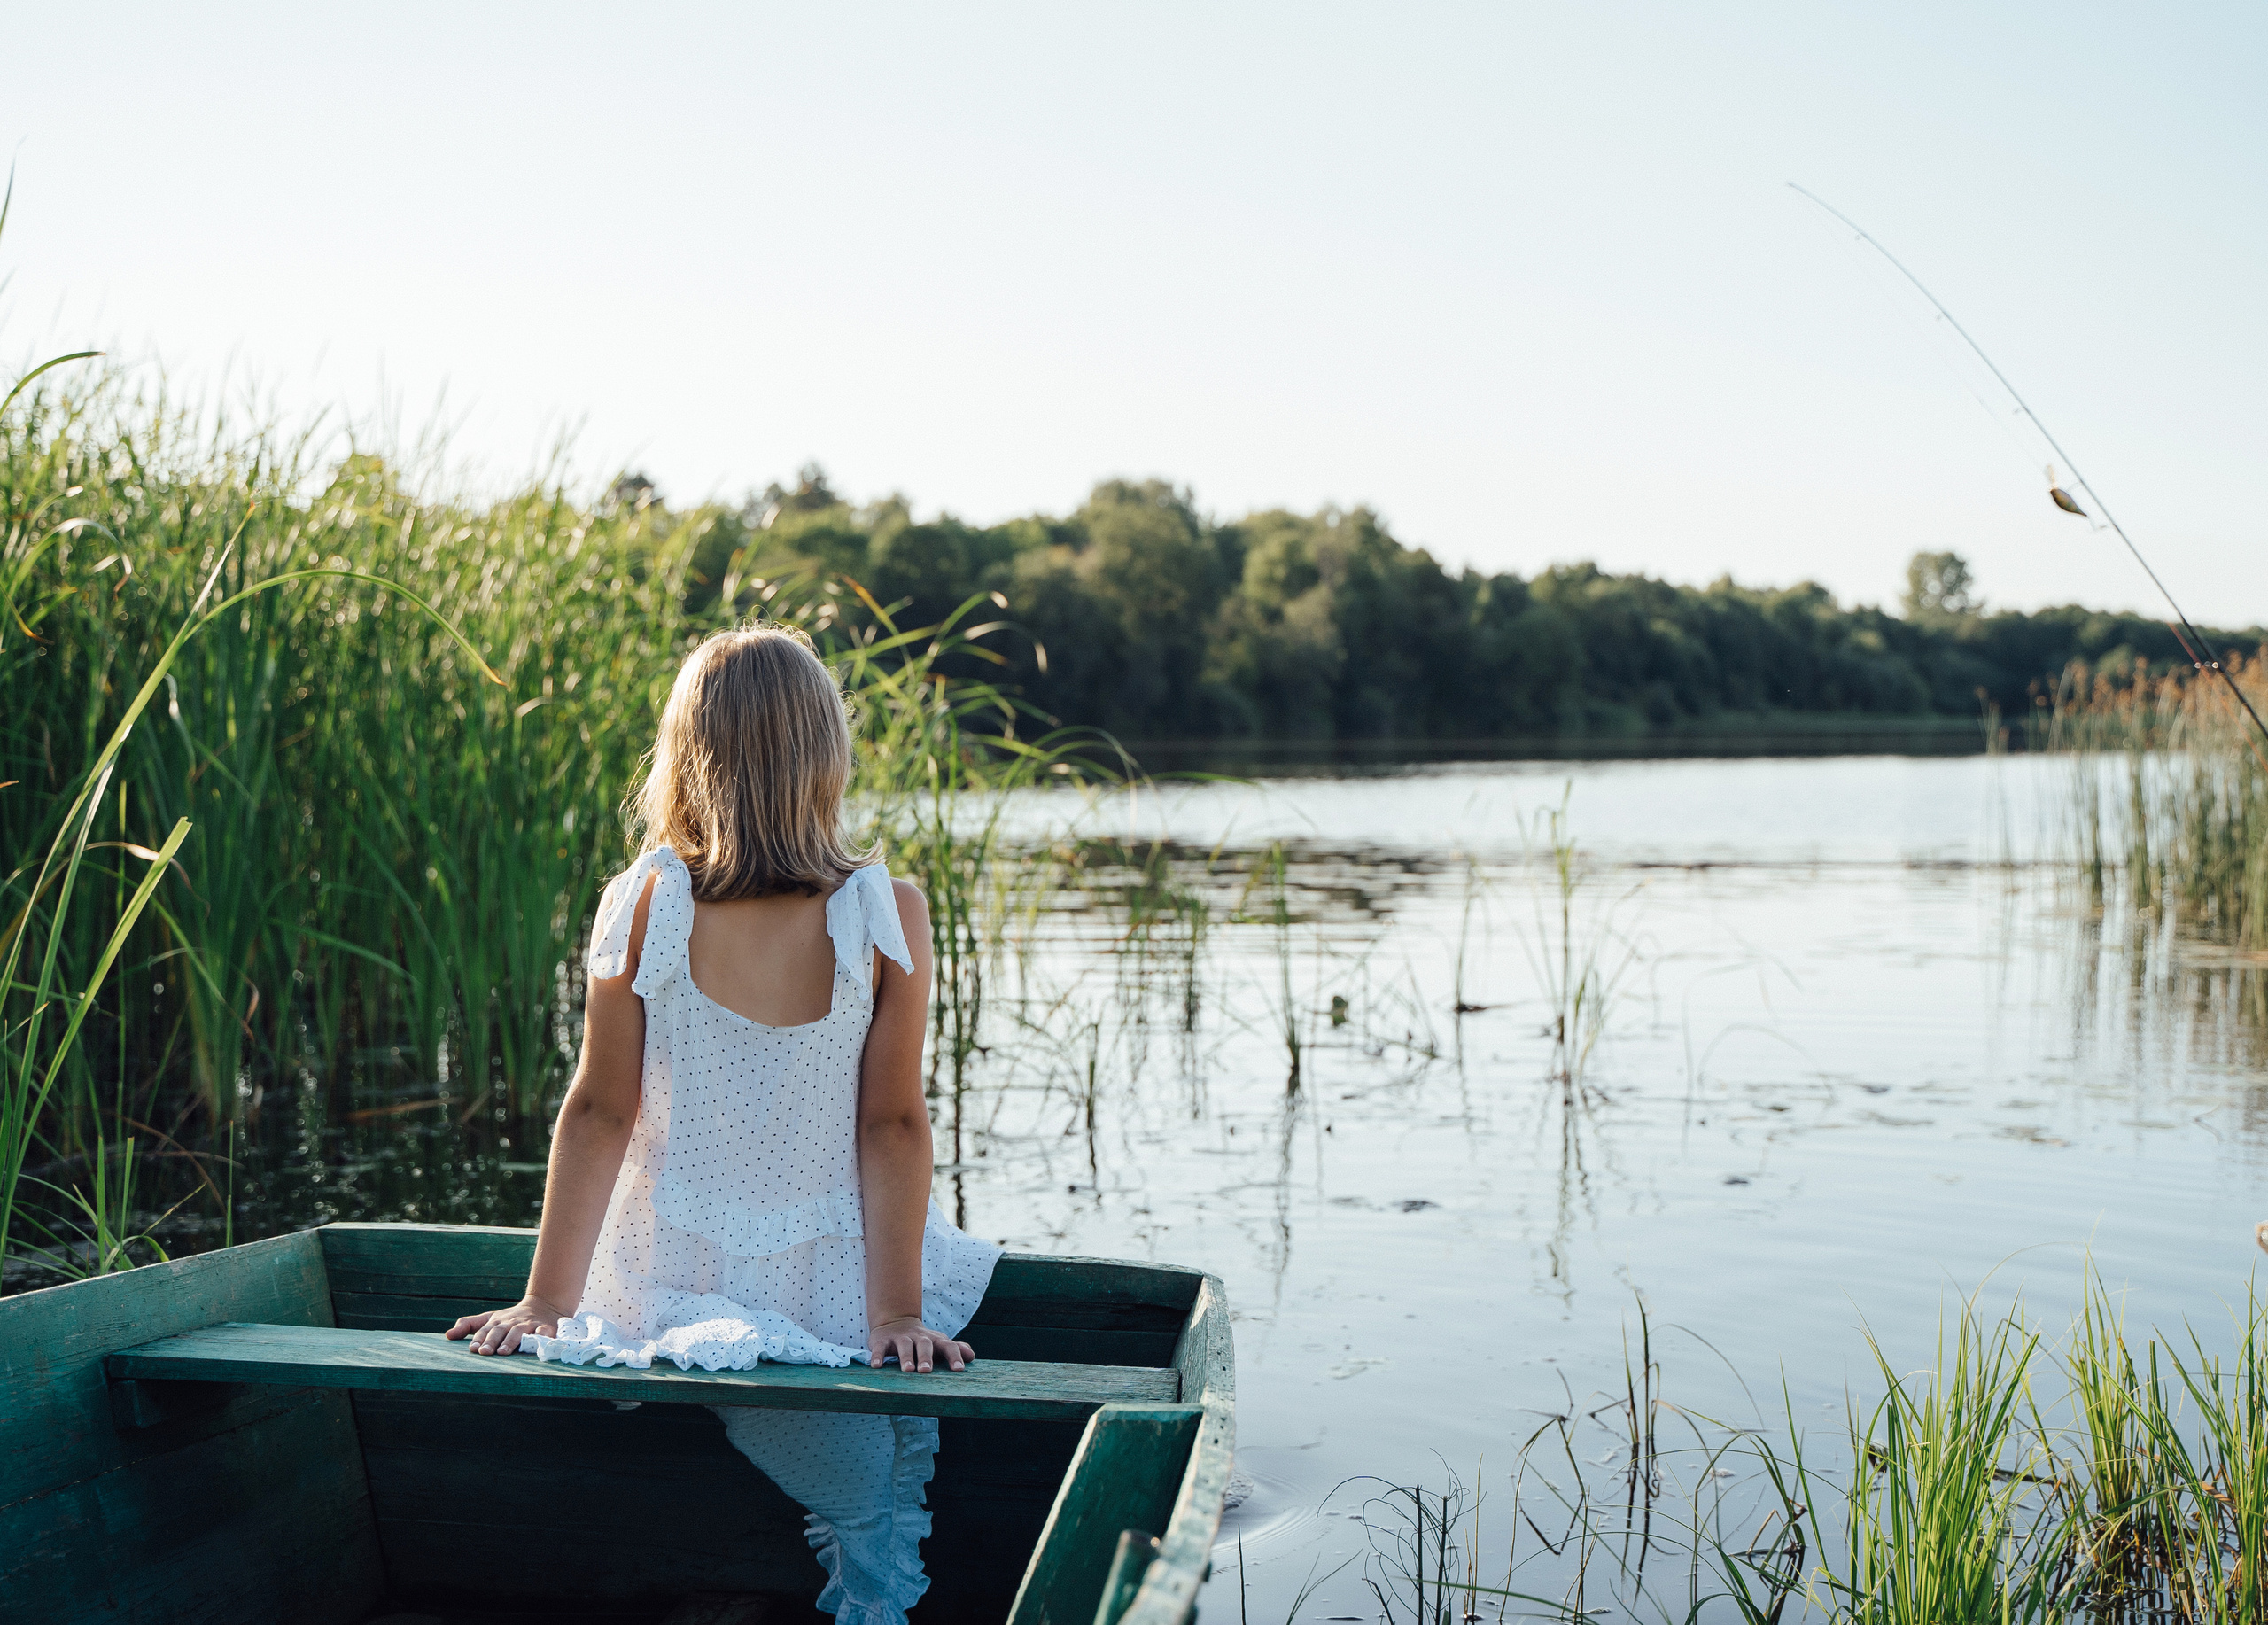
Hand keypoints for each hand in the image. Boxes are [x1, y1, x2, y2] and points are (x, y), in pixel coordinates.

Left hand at [445, 1294, 565, 1355]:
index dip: (479, 1338)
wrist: (544, 1305)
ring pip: (518, 1331)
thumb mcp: (490, 1318)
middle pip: (500, 1330)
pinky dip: (541, 1336)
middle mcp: (511, 1322)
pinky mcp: (545, 1327)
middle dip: (491, 1341)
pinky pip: (543, 1331)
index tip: (473, 1349)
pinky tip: (536, 1343)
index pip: (485, 1329)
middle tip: (484, 1352)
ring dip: (511, 1340)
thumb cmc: (511, 1318)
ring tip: (503, 1352)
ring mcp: (529, 1324)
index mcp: (497, 1321)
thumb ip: (469, 1325)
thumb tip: (447, 1335)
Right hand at [867, 1315, 973, 1372]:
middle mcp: (919, 1338)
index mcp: (935, 1340)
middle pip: (925, 1345)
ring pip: (904, 1346)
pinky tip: (877, 1366)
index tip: (959, 1369)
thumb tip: (971, 1356)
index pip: (948, 1346)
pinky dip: (878, 1356)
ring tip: (908, 1370)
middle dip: (926, 1357)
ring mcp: (901, 1338)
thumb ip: (955, 1349)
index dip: (954, 1356)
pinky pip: (880, 1348)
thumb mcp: (939, 1344)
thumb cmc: (924, 1341)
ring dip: (906, 1357)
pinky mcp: (883, 1341)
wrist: (896, 1322)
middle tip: (926, 1371)